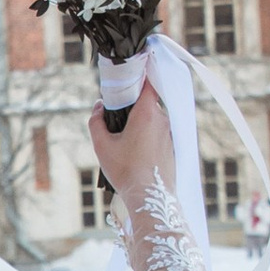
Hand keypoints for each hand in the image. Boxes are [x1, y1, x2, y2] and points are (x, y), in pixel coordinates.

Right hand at [90, 74, 174, 207]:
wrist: (150, 197)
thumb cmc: (125, 170)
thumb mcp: (102, 145)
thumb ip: (96, 121)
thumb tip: (99, 107)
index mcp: (148, 112)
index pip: (147, 82)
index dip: (139, 75)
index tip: (129, 73)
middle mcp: (163, 119)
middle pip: (149, 101)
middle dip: (134, 103)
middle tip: (117, 113)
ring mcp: (170, 133)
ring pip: (154, 118)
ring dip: (141, 121)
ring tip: (125, 136)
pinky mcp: (173, 146)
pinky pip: (160, 132)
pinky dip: (149, 134)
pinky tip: (136, 149)